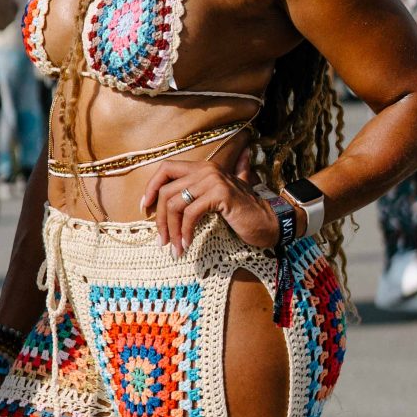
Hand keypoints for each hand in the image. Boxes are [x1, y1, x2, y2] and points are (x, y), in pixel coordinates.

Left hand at [142, 144, 275, 256]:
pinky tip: (187, 245)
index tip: (146, 209)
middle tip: (162, 241)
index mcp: (202, 167)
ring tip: (174, 248)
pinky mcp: (220, 195)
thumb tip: (198, 186)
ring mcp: (213, 180)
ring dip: (171, 230)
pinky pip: (191, 214)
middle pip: (166, 191)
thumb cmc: (244, 213)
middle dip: (160, 220)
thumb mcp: (220, 198)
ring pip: (175, 204)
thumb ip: (208, 188)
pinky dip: (185, 232)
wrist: (270, 221)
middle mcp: (206, 169)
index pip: (165, 168)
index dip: (151, 187)